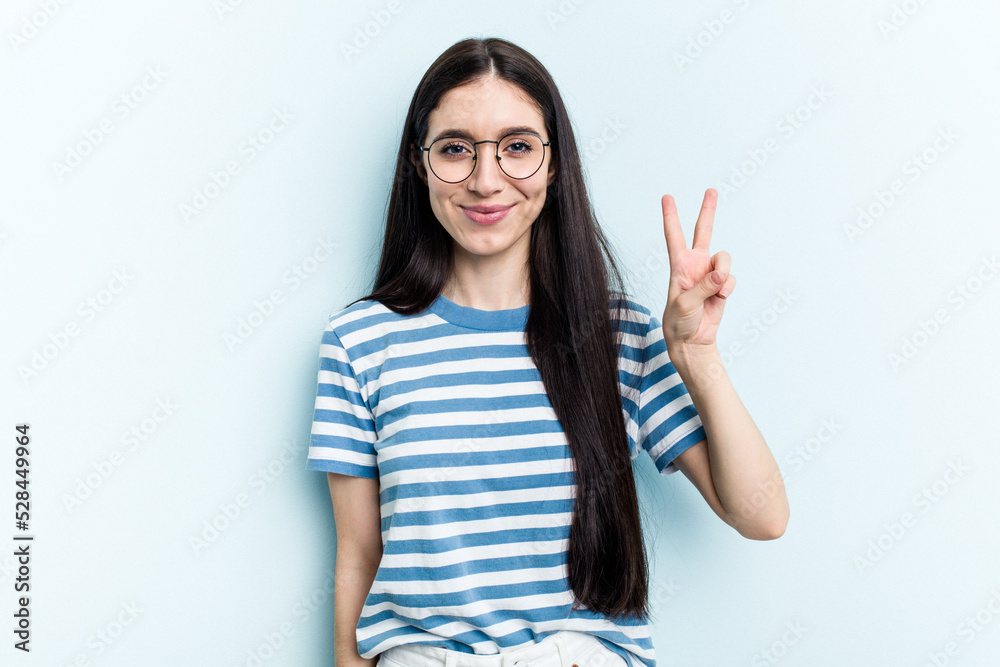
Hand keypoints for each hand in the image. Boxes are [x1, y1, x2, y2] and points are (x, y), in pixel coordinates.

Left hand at [659, 188, 735, 351]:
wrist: (692, 340)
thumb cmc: (679, 322)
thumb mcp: (685, 304)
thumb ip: (703, 287)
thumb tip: (721, 275)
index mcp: (679, 265)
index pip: (673, 236)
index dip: (670, 216)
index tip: (667, 197)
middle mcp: (695, 265)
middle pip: (703, 232)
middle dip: (707, 211)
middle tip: (711, 190)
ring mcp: (710, 274)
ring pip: (724, 258)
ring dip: (724, 271)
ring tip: (716, 290)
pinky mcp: (722, 285)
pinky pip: (731, 279)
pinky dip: (727, 289)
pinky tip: (719, 299)